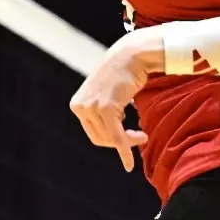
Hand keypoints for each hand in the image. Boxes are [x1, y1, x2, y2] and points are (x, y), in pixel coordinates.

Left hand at [69, 32, 162, 171]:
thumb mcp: (104, 93)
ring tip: (142, 136)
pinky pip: (117, 137)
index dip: (111, 139)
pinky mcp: (106, 108)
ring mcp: (92, 107)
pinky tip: (129, 164)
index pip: (93, 133)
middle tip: (141, 137)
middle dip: (119, 142)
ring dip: (127, 142)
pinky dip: (124, 151)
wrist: (130, 55)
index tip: (127, 138)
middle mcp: (80, 106)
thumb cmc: (122, 73)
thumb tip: (109, 134)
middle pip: (100, 138)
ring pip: (109, 138)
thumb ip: (100, 109)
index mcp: (77, 105)